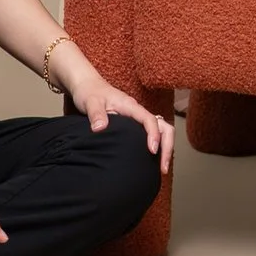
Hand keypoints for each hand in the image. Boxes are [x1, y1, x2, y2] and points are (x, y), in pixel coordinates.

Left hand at [57, 48, 175, 174]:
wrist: (87, 86)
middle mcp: (138, 112)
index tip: (152, 151)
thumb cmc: (90, 93)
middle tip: (163, 168)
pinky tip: (151, 161)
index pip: (150, 120)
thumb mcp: (90, 102)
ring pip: (161, 130)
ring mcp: (137, 118)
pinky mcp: (134, 124)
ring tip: (161, 169)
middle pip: (163, 127)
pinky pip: (152, 134)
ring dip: (165, 148)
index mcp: (130, 106)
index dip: (154, 135)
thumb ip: (96, 114)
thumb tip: (101, 128)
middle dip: (167, 147)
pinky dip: (157, 146)